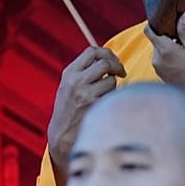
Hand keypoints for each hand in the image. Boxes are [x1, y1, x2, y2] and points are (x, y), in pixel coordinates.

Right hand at [48, 47, 126, 165]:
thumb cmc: (69, 109)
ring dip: (113, 86)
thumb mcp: (69, 85)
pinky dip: (112, 98)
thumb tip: (108, 58)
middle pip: (105, 62)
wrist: (62, 134)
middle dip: (117, 66)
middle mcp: (76, 81)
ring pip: (111, 80)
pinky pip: (112, 95)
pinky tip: (104, 105)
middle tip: (121, 73)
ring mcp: (86, 94)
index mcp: (69, 73)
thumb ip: (84, 71)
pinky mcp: (95, 106)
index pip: (92, 51)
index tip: (113, 59)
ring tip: (104, 95)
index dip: (107, 53)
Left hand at [145, 13, 184, 96]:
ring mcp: (158, 68)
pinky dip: (169, 58)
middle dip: (168, 38)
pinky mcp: (160, 75)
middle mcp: (157, 59)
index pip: (149, 31)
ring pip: (160, 51)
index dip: (153, 24)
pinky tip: (182, 62)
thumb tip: (182, 16)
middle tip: (183, 40)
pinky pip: (162, 60)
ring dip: (169, 49)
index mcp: (165, 50)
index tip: (162, 20)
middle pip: (156, 41)